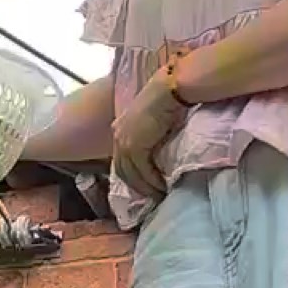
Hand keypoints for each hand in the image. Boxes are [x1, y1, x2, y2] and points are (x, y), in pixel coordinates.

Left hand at [111, 62, 188, 202]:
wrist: (168, 90)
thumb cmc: (165, 99)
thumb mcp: (151, 118)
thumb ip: (148, 133)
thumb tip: (155, 146)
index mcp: (119, 129)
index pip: (121, 159)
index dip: (131, 174)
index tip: (143, 186)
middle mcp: (118, 137)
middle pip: (122, 171)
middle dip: (136, 186)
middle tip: (151, 197)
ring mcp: (125, 142)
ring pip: (131, 175)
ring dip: (145, 188)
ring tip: (158, 197)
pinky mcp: (136, 147)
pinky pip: (142, 172)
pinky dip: (152, 182)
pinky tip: (161, 188)